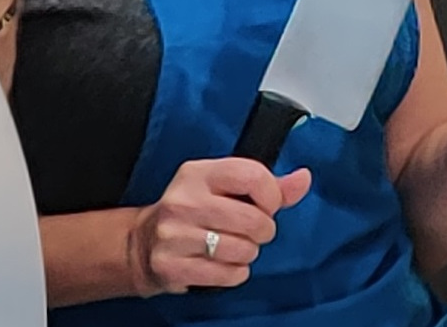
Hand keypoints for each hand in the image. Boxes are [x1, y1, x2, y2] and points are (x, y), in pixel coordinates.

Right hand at [126, 158, 312, 296]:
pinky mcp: (172, 265)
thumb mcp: (222, 189)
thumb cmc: (191, 213)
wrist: (144, 244)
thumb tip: (303, 178)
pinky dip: (234, 273)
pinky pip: (229, 274)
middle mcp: (183, 200)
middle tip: (250, 231)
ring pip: (243, 249)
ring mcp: (174, 234)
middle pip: (253, 219)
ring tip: (232, 246)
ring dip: (247, 253)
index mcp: (197, 173)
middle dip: (262, 231)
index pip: (251, 175)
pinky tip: (222, 263)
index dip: (271, 196)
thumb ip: (265, 184)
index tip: (267, 205)